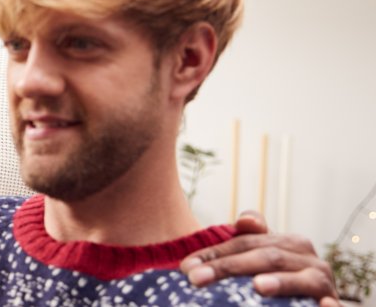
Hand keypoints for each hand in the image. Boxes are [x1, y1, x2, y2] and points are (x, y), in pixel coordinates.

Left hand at [179, 210, 338, 305]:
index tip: (184, 267)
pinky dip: (328, 306)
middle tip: (196, 279)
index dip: (214, 253)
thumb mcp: (261, 258)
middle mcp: (308, 256)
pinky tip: (323, 305)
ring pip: (301, 279)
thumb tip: (245, 220)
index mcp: (288, 242)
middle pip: (265, 256)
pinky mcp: (333, 302)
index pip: (244, 242)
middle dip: (228, 267)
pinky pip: (333, 304)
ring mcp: (323, 281)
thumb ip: (250, 238)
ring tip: (257, 286)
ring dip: (281, 283)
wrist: (310, 303)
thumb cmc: (278, 279)